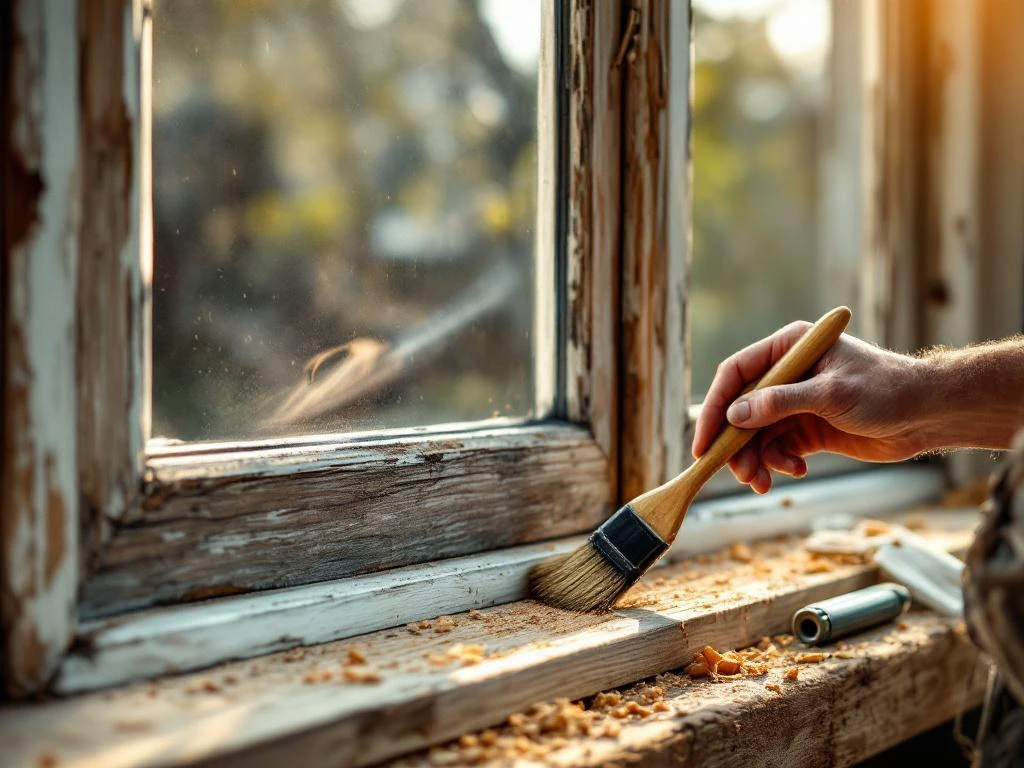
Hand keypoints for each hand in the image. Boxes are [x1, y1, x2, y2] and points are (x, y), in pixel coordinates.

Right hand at [692, 322, 927, 493]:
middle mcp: (787, 374)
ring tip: (763, 483)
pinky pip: (777, 448)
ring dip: (756, 460)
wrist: (928, 415)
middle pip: (741, 410)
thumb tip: (734, 416)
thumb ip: (780, 403)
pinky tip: (797, 471)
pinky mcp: (807, 429)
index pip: (736, 374)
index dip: (715, 407)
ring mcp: (795, 403)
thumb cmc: (886, 390)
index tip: (704, 443)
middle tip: (740, 474)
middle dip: (736, 445)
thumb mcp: (831, 394)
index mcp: (789, 349)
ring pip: (756, 434)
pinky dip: (779, 463)